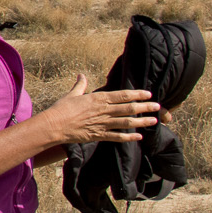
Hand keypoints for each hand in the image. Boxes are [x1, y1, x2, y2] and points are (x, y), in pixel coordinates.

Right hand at [42, 74, 160, 144]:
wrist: (53, 126)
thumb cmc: (61, 109)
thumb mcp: (72, 94)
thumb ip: (80, 85)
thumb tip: (82, 75)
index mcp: (98, 99)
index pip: (122, 95)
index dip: (136, 94)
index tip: (148, 94)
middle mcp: (103, 110)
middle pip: (128, 108)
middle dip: (144, 107)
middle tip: (158, 107)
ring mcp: (102, 123)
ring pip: (126, 122)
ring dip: (141, 121)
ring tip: (153, 121)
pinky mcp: (98, 135)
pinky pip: (116, 137)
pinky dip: (128, 137)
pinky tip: (138, 137)